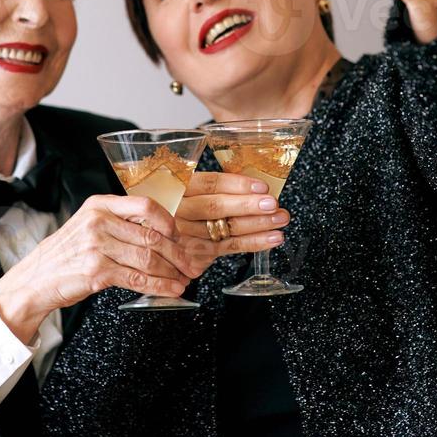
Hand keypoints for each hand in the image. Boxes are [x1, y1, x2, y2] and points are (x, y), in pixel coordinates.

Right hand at [0, 194, 196, 342]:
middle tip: (191, 263)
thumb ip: (118, 223)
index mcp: (100, 205)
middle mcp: (99, 221)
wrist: (35, 279)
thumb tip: (159, 232)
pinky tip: (170, 289)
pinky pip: (137, 278)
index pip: (145, 205)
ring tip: (184, 279)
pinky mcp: (97, 271)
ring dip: (171, 271)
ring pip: (148, 258)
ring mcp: (97, 246)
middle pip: (151, 235)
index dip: (168, 221)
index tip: (179, 235)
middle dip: (177, 252)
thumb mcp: (88, 226)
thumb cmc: (65, 254)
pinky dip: (159, 286)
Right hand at [175, 171, 289, 274]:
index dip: (237, 185)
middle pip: (216, 207)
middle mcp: (180, 211)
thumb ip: (215, 186)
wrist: (155, 235)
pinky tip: (272, 238)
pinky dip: (254, 243)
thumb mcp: (188, 188)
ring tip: (280, 219)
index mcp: (179, 188)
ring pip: (225, 229)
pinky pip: (229, 247)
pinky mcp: (196, 253)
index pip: (209, 184)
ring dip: (257, 225)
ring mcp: (187, 234)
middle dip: (248, 205)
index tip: (261, 186)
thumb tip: (256, 186)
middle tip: (273, 204)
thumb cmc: (182, 205)